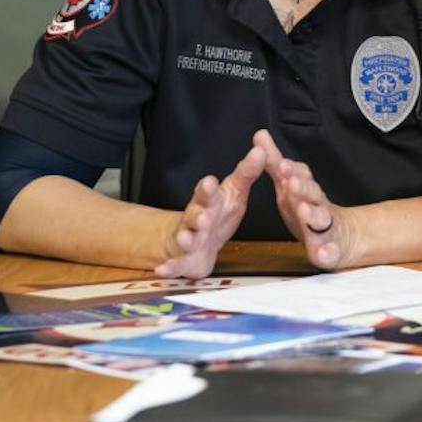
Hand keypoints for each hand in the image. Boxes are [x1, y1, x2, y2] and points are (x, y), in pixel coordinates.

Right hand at [153, 144, 263, 277]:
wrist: (195, 241)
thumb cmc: (217, 213)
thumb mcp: (234, 192)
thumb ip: (246, 173)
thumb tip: (261, 150)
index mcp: (209, 202)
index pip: (207, 193)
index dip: (207, 189)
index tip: (209, 182)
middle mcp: (196, 219)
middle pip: (195, 215)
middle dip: (198, 215)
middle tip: (204, 216)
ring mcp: (187, 240)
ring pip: (185, 239)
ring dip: (185, 239)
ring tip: (186, 239)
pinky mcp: (183, 261)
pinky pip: (174, 265)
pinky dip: (167, 268)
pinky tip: (161, 270)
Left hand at [253, 129, 360, 269]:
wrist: (344, 235)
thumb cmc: (310, 207)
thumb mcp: (289, 185)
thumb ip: (274, 162)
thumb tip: (259, 135)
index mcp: (306, 191)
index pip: (300, 176)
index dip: (291, 170)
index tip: (281, 164)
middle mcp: (318, 206)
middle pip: (313, 195)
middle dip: (303, 188)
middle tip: (292, 183)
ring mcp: (325, 228)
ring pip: (321, 220)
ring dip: (314, 215)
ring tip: (304, 211)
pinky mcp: (329, 251)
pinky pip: (329, 253)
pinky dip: (327, 253)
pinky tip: (323, 254)